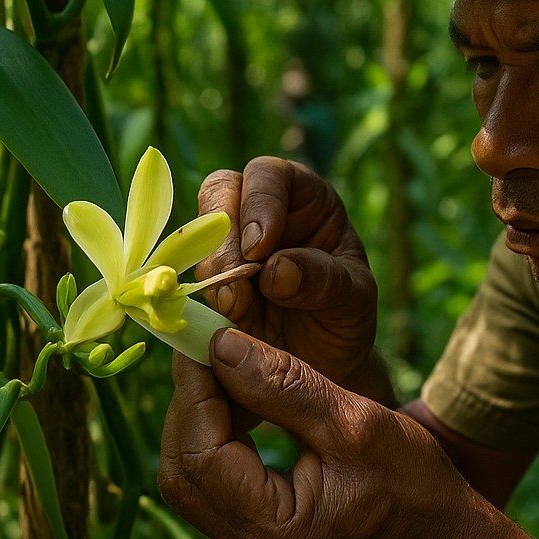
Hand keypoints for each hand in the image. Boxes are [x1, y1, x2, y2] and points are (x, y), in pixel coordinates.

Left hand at [158, 334, 479, 538]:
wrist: (445, 538)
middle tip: (204, 347)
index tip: (201, 336)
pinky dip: (215, 440)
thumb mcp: (355, 422)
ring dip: (197, 421)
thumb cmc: (415, 483)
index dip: (194, 391)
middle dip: (187, 405)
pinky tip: (232, 401)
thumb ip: (285, 385)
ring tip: (217, 367)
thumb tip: (220, 344)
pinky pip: (214, 486)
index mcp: (275, 533)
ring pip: (190, 479)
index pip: (202, 455)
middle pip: (182, 472)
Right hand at [197, 157, 377, 390]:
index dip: (259, 201)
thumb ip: (324, 280)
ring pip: (197, 235)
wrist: (324, 363)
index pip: (270, 175)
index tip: (260, 247)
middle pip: (220, 192)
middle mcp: (261, 212)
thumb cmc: (345, 316)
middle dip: (224, 237)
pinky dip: (198, 295)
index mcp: (304, 198)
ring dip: (211, 271)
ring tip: (236, 309)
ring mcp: (229, 245)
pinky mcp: (208, 280)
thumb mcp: (354, 299)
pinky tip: (221, 319)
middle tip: (236, 280)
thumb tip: (275, 270)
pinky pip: (184, 274)